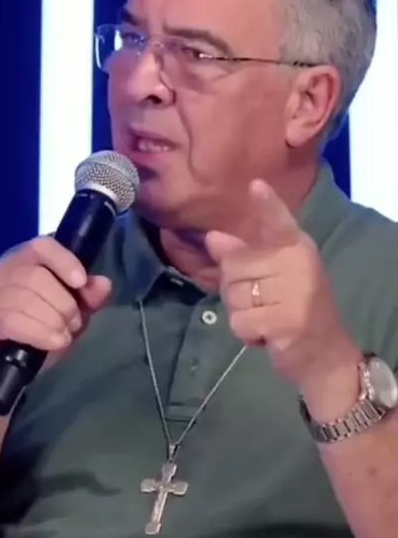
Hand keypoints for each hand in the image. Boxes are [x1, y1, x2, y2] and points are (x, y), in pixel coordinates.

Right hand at [0, 236, 111, 395]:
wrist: (1, 374)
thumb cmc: (35, 338)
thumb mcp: (68, 316)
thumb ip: (87, 299)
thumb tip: (103, 283)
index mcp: (19, 262)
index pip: (41, 246)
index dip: (64, 260)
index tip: (81, 282)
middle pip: (35, 275)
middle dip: (63, 302)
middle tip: (74, 324)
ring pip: (25, 298)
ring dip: (52, 319)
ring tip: (64, 336)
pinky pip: (11, 321)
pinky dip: (39, 332)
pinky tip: (54, 342)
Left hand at [206, 180, 361, 406]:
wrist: (325, 352)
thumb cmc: (294, 305)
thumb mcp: (272, 275)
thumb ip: (243, 255)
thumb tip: (212, 237)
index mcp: (296, 247)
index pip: (279, 222)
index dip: (267, 204)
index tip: (256, 186)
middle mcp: (297, 264)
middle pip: (233, 266)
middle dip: (234, 289)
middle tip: (260, 302)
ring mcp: (294, 293)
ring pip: (233, 295)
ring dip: (240, 313)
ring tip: (265, 317)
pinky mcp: (285, 321)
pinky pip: (239, 321)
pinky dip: (245, 333)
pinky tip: (265, 334)